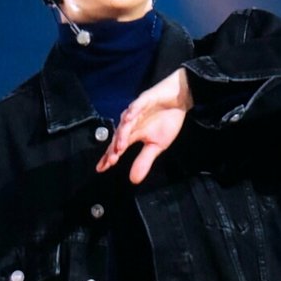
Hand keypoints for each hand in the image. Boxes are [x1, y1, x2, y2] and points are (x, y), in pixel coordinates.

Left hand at [96, 68, 193, 183]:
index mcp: (133, 134)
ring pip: (126, 122)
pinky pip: (137, 105)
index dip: (109, 158)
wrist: (179, 100)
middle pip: (119, 136)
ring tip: (120, 146)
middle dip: (114, 149)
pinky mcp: (144, 99)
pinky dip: (133, 111)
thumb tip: (134, 180)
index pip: (117, 147)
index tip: (101, 169)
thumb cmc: (167, 121)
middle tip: (112, 161)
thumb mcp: (157, 146)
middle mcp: (131, 123)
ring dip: (122, 133)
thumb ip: (144, 161)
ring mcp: (136, 110)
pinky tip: (129, 118)